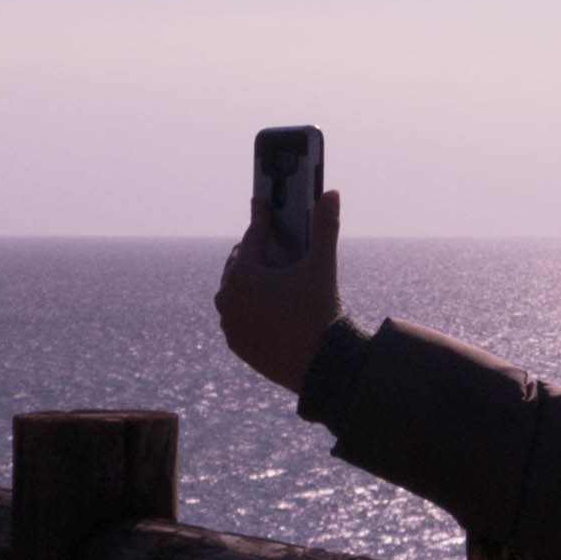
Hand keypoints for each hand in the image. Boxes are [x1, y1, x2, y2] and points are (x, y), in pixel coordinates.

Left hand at [214, 191, 343, 393]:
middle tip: (268, 241)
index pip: (253, 236)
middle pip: (240, 262)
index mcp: (244, 274)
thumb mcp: (322, 266)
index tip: (261, 202)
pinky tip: (263, 303)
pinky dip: (247, 305)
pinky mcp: (236, 343)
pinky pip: (238, 315)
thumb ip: (324, 227)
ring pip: (235, 290)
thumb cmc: (320, 312)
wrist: (321, 367)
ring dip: (247, 279)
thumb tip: (331, 192)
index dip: (261, 216)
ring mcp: (230, 322)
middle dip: (254, 250)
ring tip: (265, 273)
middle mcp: (229, 297)